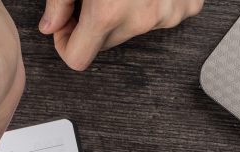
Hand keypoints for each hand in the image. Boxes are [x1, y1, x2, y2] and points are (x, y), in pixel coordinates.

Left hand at [39, 0, 203, 70]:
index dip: (66, 42)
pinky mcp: (189, 4)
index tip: (66, 24)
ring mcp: (169, 13)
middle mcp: (141, 19)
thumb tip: (50, 26)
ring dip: (125, 11)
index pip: (78, 58)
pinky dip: (153, 2)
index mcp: (109, 12)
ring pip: (134, 28)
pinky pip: (163, 14)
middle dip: (94, 24)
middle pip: (106, 44)